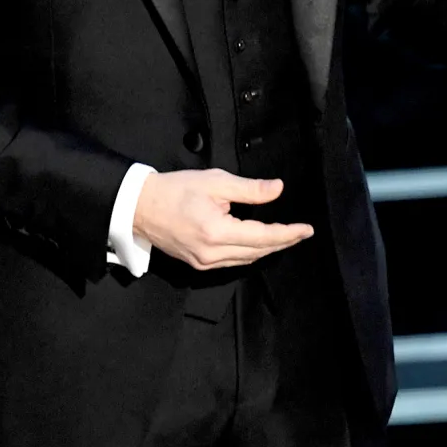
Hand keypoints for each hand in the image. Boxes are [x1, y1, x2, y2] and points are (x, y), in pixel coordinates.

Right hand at [132, 168, 313, 270]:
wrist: (139, 207)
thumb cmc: (176, 189)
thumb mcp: (214, 182)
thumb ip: (248, 189)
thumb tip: (278, 189)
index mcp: (217, 231)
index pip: (263, 236)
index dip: (288, 233)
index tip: (307, 229)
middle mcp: (212, 254)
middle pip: (258, 252)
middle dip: (282, 242)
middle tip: (301, 233)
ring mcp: (204, 263)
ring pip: (246, 260)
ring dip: (267, 249)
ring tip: (285, 237)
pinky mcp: (198, 265)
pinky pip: (232, 263)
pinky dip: (249, 253)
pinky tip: (258, 243)